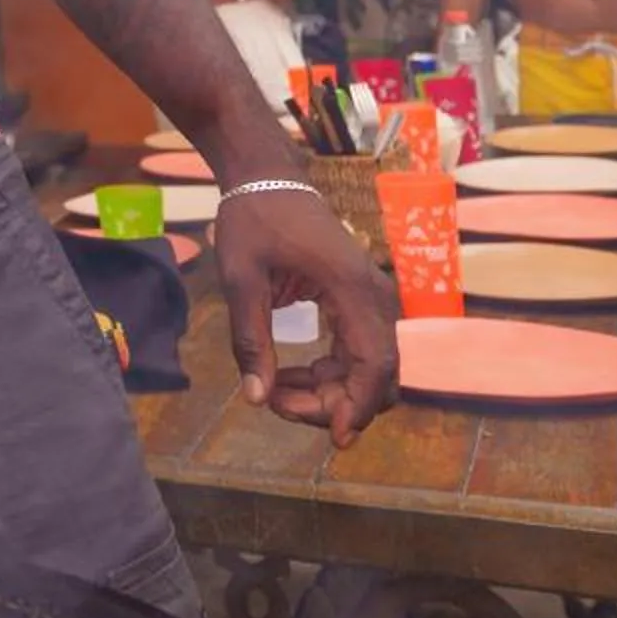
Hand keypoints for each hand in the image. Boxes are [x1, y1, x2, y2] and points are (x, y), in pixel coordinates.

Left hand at [212, 190, 398, 446]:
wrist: (266, 176)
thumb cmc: (252, 219)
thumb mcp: (241, 279)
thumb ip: (250, 339)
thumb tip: (256, 398)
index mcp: (351, 288)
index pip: (373, 363)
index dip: (357, 406)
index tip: (335, 441)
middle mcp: (373, 296)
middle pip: (375, 373)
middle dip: (334, 403)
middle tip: (277, 405)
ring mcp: (369, 298)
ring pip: (367, 367)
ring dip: (330, 392)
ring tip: (276, 394)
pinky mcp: (356, 300)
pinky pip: (356, 351)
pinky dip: (328, 373)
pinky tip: (287, 377)